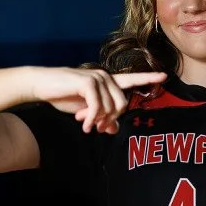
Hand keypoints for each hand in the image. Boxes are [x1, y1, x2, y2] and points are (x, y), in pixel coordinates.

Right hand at [30, 67, 165, 133]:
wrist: (41, 85)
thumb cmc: (62, 96)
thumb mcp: (84, 110)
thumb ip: (100, 117)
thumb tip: (113, 130)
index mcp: (107, 82)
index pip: (131, 79)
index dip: (148, 78)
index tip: (165, 75)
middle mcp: (105, 77)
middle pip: (122, 104)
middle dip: (110, 120)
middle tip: (95, 128)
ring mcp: (97, 78)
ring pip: (110, 107)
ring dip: (98, 121)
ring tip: (85, 124)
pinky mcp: (88, 82)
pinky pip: (98, 107)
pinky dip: (91, 119)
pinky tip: (82, 123)